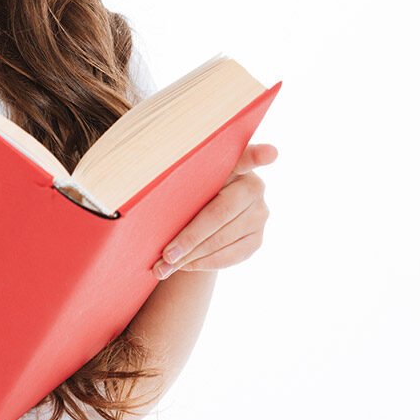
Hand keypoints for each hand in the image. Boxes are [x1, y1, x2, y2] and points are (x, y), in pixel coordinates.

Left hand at [152, 142, 277, 279]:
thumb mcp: (185, 179)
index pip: (248, 157)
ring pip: (224, 240)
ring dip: (192, 256)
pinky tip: (185, 265)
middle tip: (165, 255)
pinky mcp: (257, 238)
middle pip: (221, 214)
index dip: (260, 155)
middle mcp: (254, 187)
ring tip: (165, 267)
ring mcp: (260, 214)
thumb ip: (181, 179)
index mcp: (235, 164)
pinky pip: (231, 256)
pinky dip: (205, 263)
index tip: (271, 152)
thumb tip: (148, 188)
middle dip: (190, 238)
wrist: (201, 209)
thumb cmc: (187, 189)